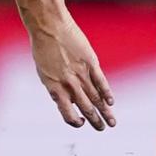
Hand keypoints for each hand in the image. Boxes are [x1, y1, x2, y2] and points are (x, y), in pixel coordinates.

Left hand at [31, 16, 115, 130]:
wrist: (49, 26)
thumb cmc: (43, 47)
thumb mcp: (44, 71)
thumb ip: (57, 86)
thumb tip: (69, 98)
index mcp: (54, 87)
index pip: (66, 112)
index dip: (74, 121)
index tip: (81, 123)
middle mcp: (68, 83)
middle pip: (85, 107)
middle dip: (94, 120)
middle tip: (101, 128)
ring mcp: (80, 73)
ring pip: (95, 98)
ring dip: (104, 111)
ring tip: (111, 122)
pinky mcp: (90, 62)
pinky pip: (100, 81)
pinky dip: (106, 92)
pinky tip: (111, 102)